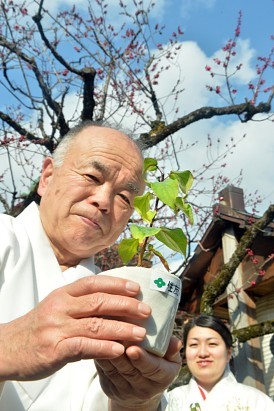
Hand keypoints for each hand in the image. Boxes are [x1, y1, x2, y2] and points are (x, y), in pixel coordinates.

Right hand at [0, 275, 150, 380]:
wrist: (8, 348)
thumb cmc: (40, 326)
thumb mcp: (57, 307)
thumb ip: (82, 304)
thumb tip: (115, 304)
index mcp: (63, 294)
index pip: (93, 283)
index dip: (116, 284)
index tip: (136, 288)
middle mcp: (60, 307)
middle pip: (98, 302)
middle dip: (125, 305)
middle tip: (146, 310)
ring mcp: (57, 328)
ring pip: (95, 325)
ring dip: (121, 328)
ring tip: (140, 332)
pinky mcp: (55, 350)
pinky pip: (84, 347)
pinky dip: (104, 348)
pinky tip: (119, 350)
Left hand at [95, 336, 181, 410]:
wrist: (142, 392)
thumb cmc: (159, 367)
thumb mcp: (171, 361)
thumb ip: (171, 350)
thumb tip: (176, 341)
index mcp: (162, 378)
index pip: (153, 369)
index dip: (143, 359)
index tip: (133, 348)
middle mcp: (143, 387)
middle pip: (130, 370)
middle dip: (122, 356)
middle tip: (117, 340)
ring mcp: (124, 388)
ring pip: (114, 370)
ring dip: (108, 354)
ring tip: (104, 336)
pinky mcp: (109, 386)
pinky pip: (103, 370)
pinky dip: (99, 356)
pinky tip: (96, 342)